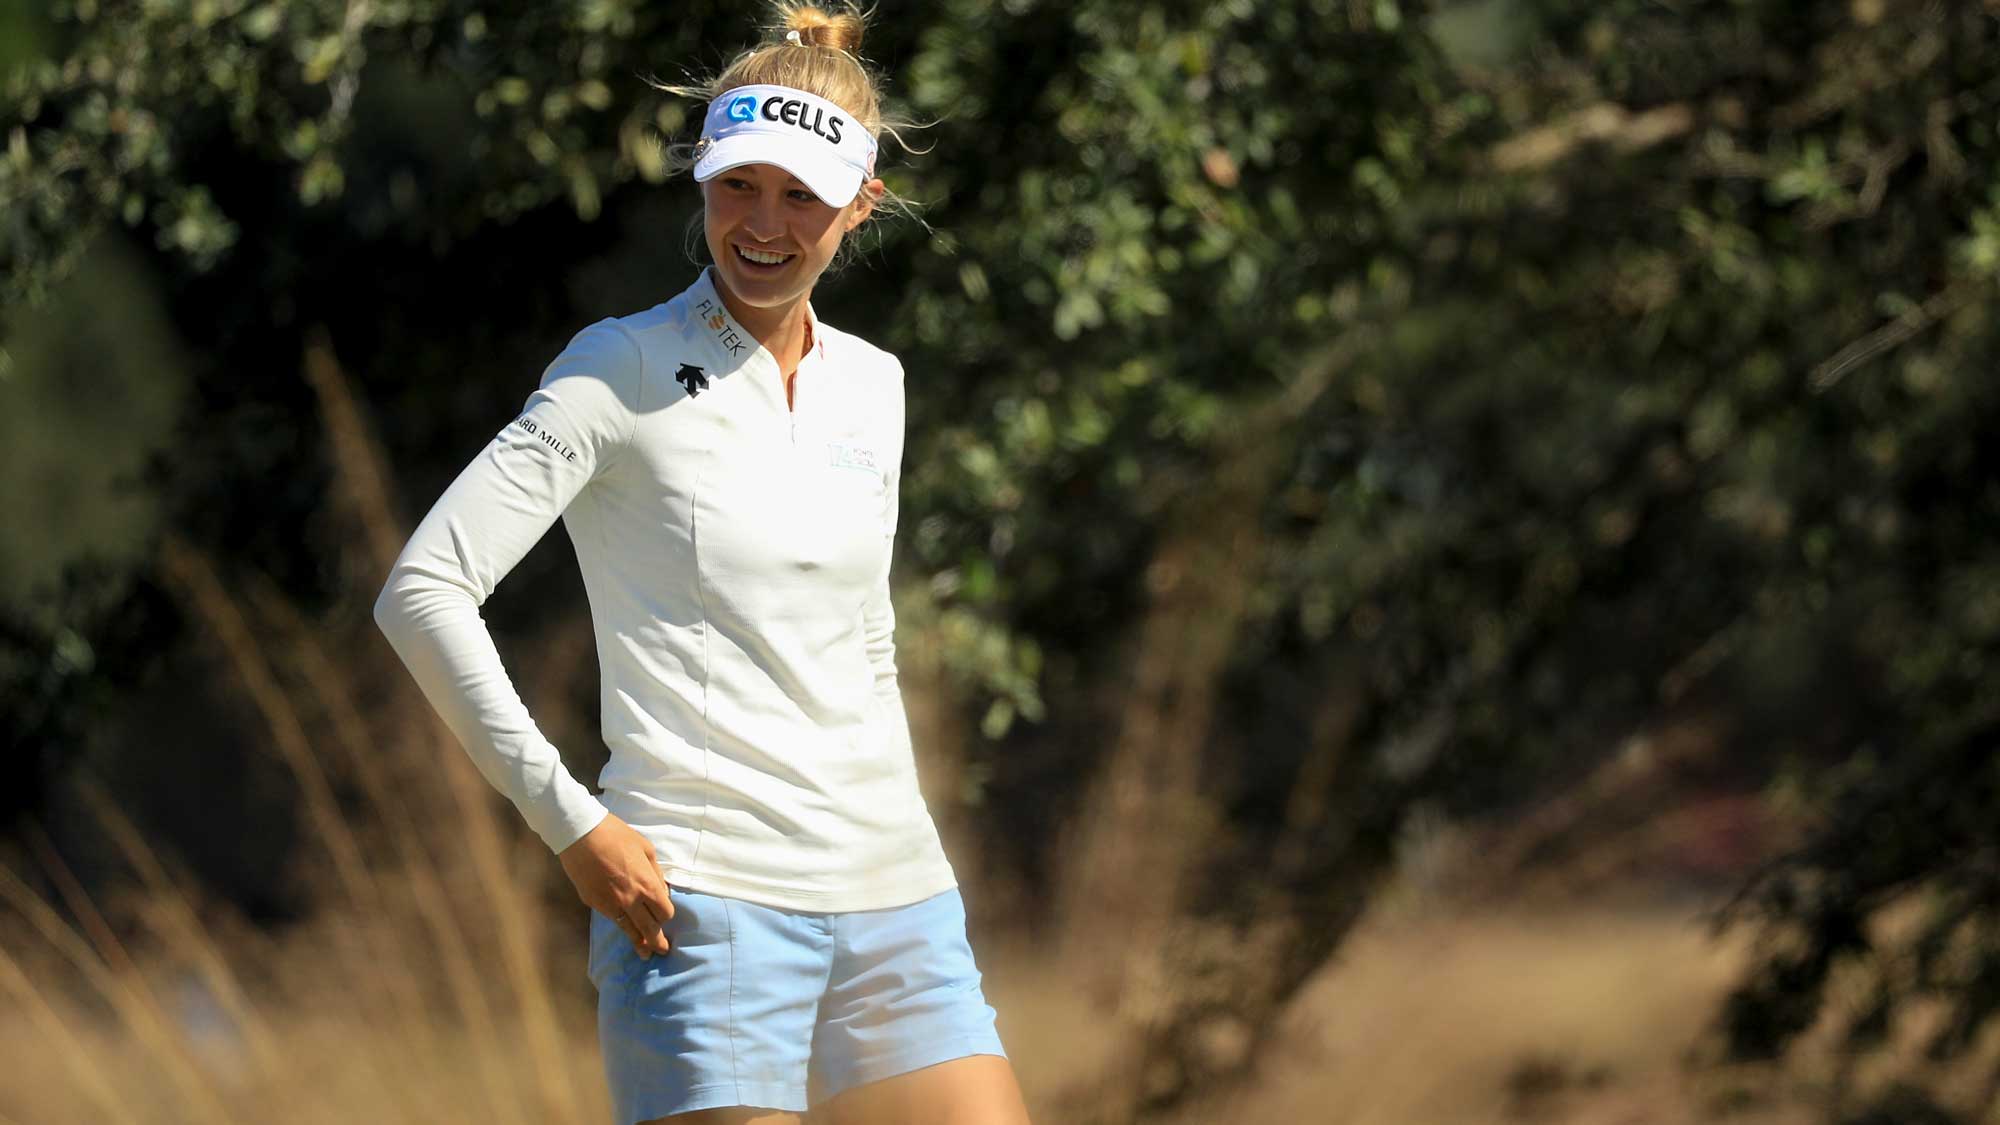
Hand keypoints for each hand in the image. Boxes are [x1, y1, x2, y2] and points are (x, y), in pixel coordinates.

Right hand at [559, 813, 673, 959]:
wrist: (581, 835)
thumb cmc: (617, 836)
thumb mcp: (646, 849)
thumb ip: (655, 873)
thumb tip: (661, 890)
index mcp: (647, 884)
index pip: (664, 913)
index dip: (666, 915)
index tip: (665, 914)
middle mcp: (631, 900)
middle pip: (649, 929)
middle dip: (658, 942)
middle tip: (664, 951)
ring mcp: (611, 905)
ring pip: (629, 931)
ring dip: (639, 943)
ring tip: (645, 954)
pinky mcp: (594, 904)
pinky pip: (612, 919)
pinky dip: (621, 927)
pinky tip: (624, 931)